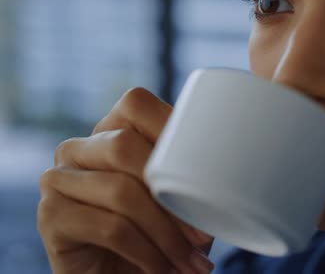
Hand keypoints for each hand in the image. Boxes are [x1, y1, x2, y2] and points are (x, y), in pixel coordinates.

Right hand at [38, 88, 215, 273]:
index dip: (171, 127)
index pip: (137, 104)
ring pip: (121, 190)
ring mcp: (58, 179)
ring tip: (190, 261)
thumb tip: (237, 161)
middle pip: (125, 145)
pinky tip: (161, 269)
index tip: (208, 170)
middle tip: (203, 236)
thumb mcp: (183, 198)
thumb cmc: (160, 234)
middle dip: (173, 194)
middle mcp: (78, 148)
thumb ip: (193, 169)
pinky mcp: (50, 216)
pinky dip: (146, 252)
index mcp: (111, 130)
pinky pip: (108, 227)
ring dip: (166, 233)